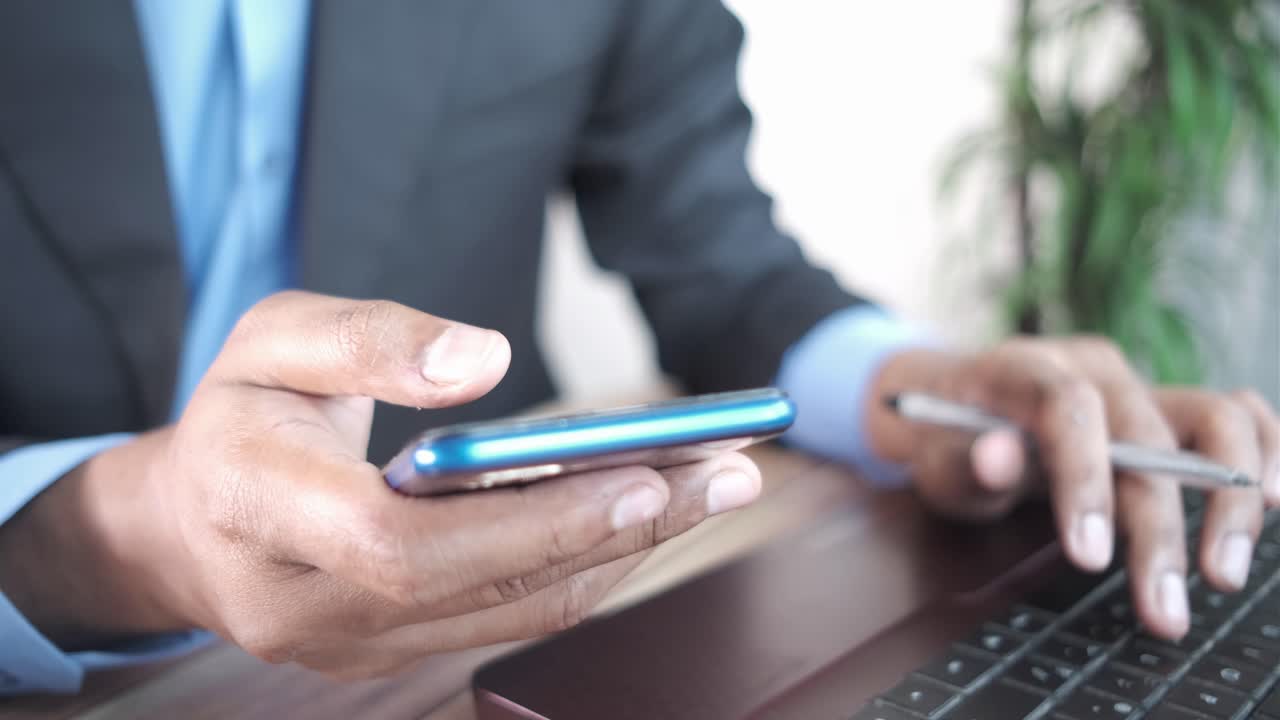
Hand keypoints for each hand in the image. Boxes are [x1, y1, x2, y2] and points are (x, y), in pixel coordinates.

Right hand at [0, 291, 761, 678]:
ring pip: (512, 613)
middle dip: (614, 532)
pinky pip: (507, 619)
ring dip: (624, 552)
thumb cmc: (239, 414)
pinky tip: (645, 517)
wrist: (187, 521)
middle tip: (725, 472)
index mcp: (256, 505)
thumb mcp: (273, 336)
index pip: (400, 541)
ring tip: (712, 485)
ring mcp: (350, 645)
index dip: (529, 518)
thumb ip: (370, 338)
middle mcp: (303, 603)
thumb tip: (483, 363)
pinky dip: (585, 567)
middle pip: (481, 587)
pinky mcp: (391, 653)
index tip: (641, 475)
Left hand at [865, 336, 1279, 638]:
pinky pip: (1240, 416)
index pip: (1070, 409)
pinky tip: (1273, 501)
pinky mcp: (1171, 410)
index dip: (1084, 481)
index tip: (1089, 557)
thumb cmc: (950, 439)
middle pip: (1147, 435)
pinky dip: (1268, 452)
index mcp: (1026, 366)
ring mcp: (1140, 385)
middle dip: (1158, 530)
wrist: (963, 411)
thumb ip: (960, 460)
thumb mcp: (934, 454)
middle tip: (1163, 610)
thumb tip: (994, 459)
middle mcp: (1094, 368)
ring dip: (1232, 500)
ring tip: (1225, 574)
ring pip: (1217, 418)